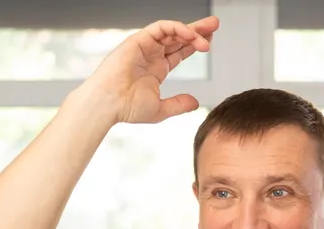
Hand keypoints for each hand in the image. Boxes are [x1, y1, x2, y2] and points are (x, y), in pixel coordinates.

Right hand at [84, 17, 217, 124]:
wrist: (107, 104)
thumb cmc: (126, 108)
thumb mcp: (160, 109)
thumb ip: (178, 105)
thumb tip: (195, 103)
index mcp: (157, 68)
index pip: (180, 50)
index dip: (195, 44)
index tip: (210, 42)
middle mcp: (151, 54)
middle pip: (179, 37)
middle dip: (198, 30)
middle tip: (215, 25)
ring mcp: (145, 46)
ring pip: (171, 30)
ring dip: (190, 30)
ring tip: (206, 35)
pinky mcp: (138, 40)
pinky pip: (160, 28)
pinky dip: (176, 28)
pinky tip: (189, 34)